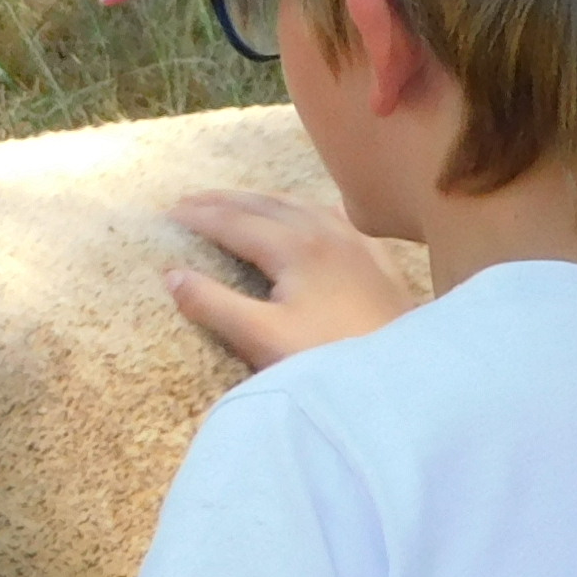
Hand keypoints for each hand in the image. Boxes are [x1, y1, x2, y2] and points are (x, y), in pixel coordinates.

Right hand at [164, 186, 419, 369]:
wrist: (408, 377)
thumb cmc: (330, 358)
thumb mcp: (262, 338)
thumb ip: (214, 305)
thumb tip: (172, 275)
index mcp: (294, 248)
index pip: (235, 222)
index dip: (199, 216)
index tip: (167, 213)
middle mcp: (326, 234)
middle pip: (267, 205)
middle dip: (225, 200)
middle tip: (191, 200)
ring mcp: (356, 245)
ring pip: (303, 206)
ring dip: (264, 200)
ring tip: (238, 201)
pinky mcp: (378, 262)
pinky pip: (337, 219)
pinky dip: (308, 210)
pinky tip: (310, 216)